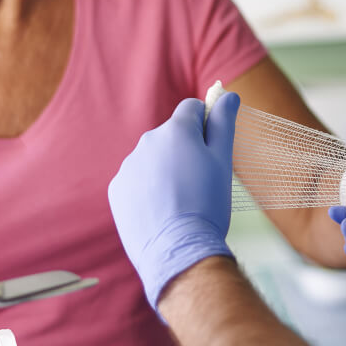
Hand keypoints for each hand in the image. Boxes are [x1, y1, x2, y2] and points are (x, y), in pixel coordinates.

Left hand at [108, 92, 239, 309]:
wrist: (178, 250)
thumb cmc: (207, 204)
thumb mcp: (223, 160)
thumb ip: (224, 123)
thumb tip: (228, 94)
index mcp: (175, 131)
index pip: (192, 108)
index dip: (206, 124)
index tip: (212, 148)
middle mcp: (146, 142)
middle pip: (171, 135)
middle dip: (185, 150)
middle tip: (201, 183)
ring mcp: (128, 166)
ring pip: (153, 159)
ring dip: (166, 170)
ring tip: (181, 202)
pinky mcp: (117, 190)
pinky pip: (136, 181)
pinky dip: (148, 190)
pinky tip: (162, 211)